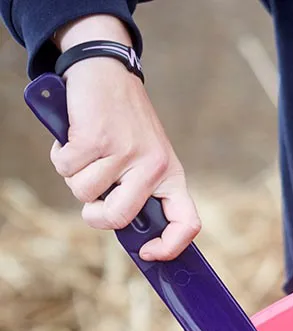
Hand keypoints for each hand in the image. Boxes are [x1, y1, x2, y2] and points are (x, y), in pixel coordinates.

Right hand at [50, 15, 199, 259]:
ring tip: (88, 152)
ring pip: (84, 193)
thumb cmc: (125, 125)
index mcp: (172, 177)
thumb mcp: (148, 160)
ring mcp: (125, 153)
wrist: (107, 72)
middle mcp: (153, 167)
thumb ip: (142, 193)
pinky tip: (75, 137)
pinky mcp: (96, 139)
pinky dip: (62, 155)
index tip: (148, 253)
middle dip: (95, 216)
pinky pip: (67, 167)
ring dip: (75, 176)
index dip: (170, 247)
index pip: (187, 223)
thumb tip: (131, 235)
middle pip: (119, 218)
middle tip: (91, 205)